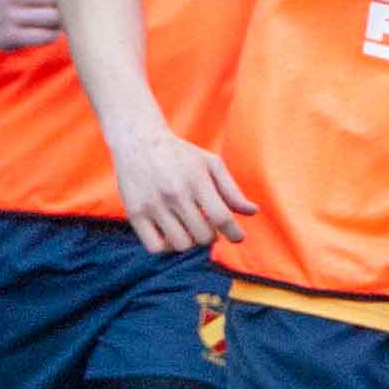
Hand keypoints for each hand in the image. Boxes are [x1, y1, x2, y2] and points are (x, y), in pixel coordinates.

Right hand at [110, 125, 253, 254]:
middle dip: (211, 236)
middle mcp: (174, 193)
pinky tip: (171, 233)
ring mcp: (153, 205)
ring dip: (190, 241)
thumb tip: (253, 212)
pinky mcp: (135, 213)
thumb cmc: (181, 154)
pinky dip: (167, 246)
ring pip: (181, 245)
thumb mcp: (210, 164)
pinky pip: (155, 247)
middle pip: (203, 235)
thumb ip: (231, 190)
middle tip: (208, 226)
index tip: (237, 236)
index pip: (221, 217)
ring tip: (189, 228)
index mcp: (196, 179)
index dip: (234, 233)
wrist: (139, 141)